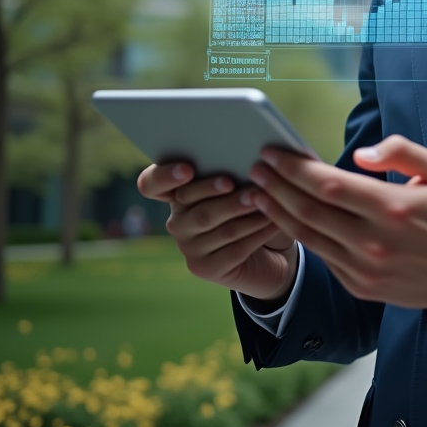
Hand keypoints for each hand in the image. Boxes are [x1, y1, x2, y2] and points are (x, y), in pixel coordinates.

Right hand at [137, 162, 298, 301]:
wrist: (271, 250)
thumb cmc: (256, 206)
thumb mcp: (248, 185)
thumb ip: (239, 169)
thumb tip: (253, 157)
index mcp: (178, 191)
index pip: (151, 183)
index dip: (164, 176)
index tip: (188, 170)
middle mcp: (176, 220)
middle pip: (192, 206)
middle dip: (223, 195)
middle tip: (251, 190)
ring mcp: (188, 246)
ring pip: (214, 226)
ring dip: (245, 214)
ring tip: (267, 202)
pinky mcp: (204, 268)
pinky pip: (232, 249)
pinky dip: (256, 233)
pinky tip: (274, 222)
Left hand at [247, 137, 426, 310]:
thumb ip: (402, 153)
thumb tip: (359, 155)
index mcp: (393, 208)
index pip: (329, 184)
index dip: (295, 168)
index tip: (274, 153)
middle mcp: (374, 241)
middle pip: (310, 210)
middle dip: (277, 186)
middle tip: (257, 168)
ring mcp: (365, 268)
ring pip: (309, 237)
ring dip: (279, 213)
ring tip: (259, 193)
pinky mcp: (362, 286)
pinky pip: (323, 257)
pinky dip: (302, 237)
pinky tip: (289, 220)